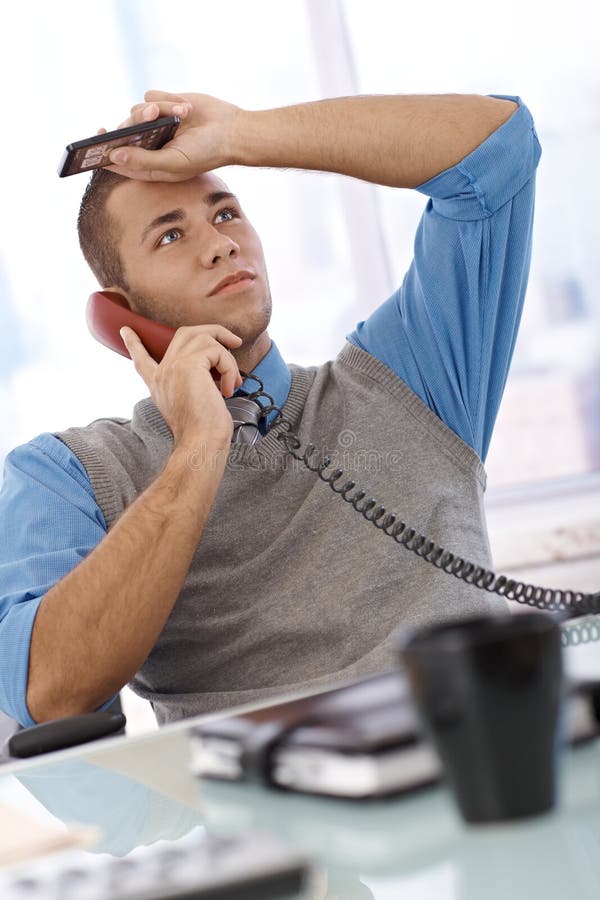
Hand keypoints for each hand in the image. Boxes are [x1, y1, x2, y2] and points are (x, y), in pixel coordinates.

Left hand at [103, 90, 243, 181]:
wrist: (232, 130)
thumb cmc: (206, 153)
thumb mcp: (174, 163)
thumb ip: (142, 161)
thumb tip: (112, 155)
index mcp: (151, 165)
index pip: (118, 161)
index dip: (103, 154)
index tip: (95, 143)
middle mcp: (150, 145)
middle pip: (124, 132)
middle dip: (136, 123)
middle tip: (152, 117)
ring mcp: (156, 124)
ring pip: (136, 111)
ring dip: (158, 109)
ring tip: (181, 113)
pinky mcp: (164, 104)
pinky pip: (149, 96)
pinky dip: (165, 98)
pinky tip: (184, 107)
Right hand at [120, 323, 242, 448]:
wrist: (200, 443)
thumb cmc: (203, 431)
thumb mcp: (192, 403)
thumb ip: (193, 384)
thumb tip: (214, 372)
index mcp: (158, 383)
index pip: (141, 359)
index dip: (133, 343)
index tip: (125, 330)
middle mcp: (162, 372)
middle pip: (185, 333)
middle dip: (213, 332)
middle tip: (235, 342)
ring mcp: (173, 366)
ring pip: (206, 339)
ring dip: (228, 359)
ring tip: (233, 381)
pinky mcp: (188, 366)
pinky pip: (217, 352)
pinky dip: (230, 368)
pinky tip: (229, 389)